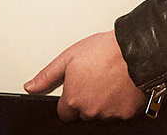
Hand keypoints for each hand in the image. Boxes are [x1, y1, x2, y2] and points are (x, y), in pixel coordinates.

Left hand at [25, 30, 144, 121]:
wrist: (135, 51)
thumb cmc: (104, 51)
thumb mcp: (68, 57)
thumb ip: (47, 76)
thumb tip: (30, 87)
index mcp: (73, 99)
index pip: (64, 113)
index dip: (69, 101)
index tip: (76, 89)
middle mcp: (89, 110)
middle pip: (83, 113)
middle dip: (87, 101)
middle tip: (95, 80)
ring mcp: (108, 114)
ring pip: (101, 114)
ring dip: (103, 102)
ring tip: (109, 80)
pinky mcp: (126, 114)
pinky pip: (119, 113)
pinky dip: (119, 103)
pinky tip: (121, 86)